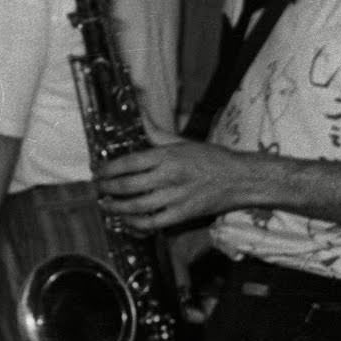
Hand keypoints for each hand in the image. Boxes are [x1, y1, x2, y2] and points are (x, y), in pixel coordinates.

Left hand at [98, 141, 255, 230]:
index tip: (98, 171)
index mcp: (167, 156)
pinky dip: (135, 223)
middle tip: (97, 189)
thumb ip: (156, 133)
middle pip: (127, 185)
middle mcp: (169, 177)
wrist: (242, 179)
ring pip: (136, 206)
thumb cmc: (212, 158)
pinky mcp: (183, 215)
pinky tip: (127, 220)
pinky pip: (152, 223)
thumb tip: (139, 116)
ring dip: (115, 207)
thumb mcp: (183, 141)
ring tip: (105, 205)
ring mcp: (175, 198)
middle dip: (106, 188)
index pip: (128, 163)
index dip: (108, 169)